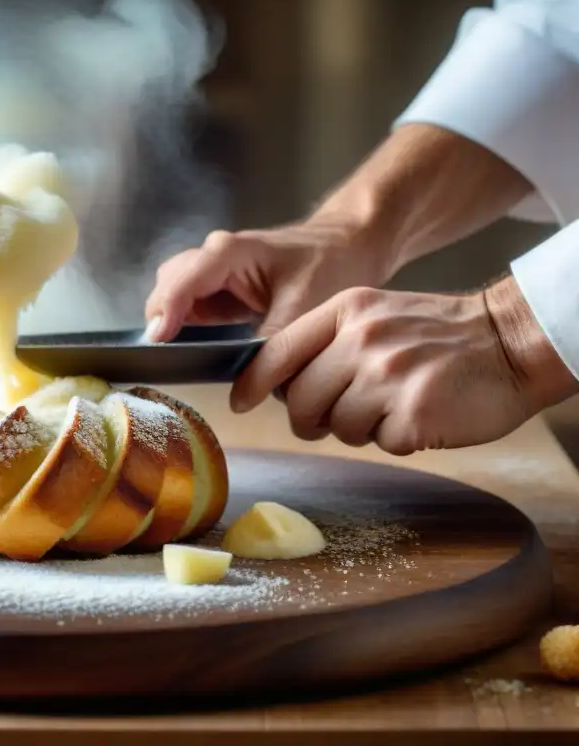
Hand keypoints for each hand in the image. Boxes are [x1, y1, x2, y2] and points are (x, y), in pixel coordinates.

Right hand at [143, 218, 390, 341]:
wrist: (348, 244)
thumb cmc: (329, 264)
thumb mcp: (304, 307)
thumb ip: (271, 342)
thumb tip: (247, 384)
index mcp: (229, 252)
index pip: (183, 280)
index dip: (166, 311)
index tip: (157, 342)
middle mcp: (212, 256)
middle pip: (168, 285)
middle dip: (161, 318)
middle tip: (164, 356)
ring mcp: (212, 272)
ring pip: (172, 294)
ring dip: (169, 323)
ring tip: (173, 356)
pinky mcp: (217, 289)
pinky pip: (187, 306)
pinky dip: (182, 326)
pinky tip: (189, 349)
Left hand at [230, 280, 578, 455]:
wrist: (513, 341)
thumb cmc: (439, 334)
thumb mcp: (376, 314)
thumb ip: (328, 341)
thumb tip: (279, 385)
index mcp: (347, 311)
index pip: (277, 351)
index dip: (253, 383)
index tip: (241, 401)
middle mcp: (362, 340)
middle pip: (300, 401)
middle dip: (310, 419)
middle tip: (338, 415)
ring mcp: (388, 376)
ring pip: (338, 426)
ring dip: (360, 428)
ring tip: (393, 404)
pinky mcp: (414, 414)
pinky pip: (380, 443)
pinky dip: (396, 437)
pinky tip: (419, 414)